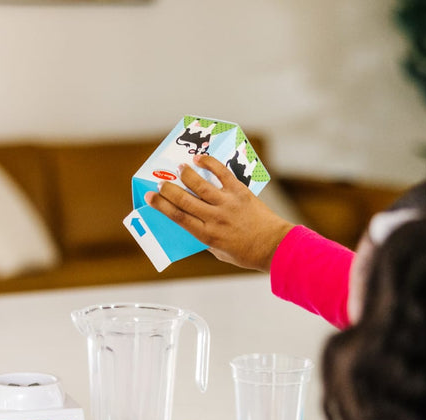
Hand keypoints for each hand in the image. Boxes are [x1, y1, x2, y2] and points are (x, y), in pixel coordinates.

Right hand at [145, 154, 294, 272]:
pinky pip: (222, 174)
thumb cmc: (246, 253)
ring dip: (186, 175)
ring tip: (178, 168)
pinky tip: (199, 159)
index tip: (150, 197)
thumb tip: (194, 222)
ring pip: (201, 186)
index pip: (178, 217)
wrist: (274, 246)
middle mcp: (215, 218)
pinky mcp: (240, 192)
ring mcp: (228, 203)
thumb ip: (206, 238)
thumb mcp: (219, 252)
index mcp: (207, 235)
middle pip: (185, 200)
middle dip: (168, 190)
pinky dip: (209, 164)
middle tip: (158, 183)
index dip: (161, 206)